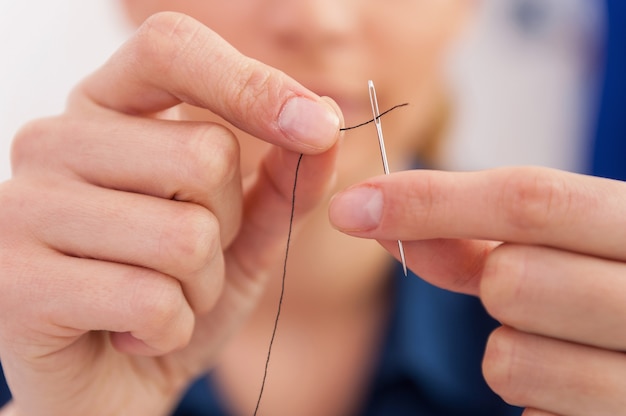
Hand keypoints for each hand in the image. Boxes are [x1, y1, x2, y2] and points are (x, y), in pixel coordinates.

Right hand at [0, 12, 340, 415]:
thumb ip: (283, 181)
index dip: (250, 83)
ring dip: (201, 286)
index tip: (315, 125)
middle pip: (203, 154)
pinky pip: (152, 300)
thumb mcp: (241, 233)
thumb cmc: (173, 292)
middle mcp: (52, 142)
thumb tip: (325, 129)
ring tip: (162, 299)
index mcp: (104, 110)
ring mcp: (22, 208)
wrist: (109, 381)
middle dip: (226, 226)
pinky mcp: (15, 283)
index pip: (171, 49)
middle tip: (187, 261)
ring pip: (185, 235)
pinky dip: (170, 329)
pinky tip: (132, 333)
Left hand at [329, 166, 625, 415]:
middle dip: (492, 286)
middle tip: (530, 292)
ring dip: (512, 350)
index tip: (352, 208)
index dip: (428, 201)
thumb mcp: (559, 253)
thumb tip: (376, 217)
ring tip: (564, 344)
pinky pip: (528, 413)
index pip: (530, 200)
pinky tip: (577, 387)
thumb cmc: (609, 294)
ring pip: (508, 358)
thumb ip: (475, 239)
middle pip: (510, 280)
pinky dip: (534, 399)